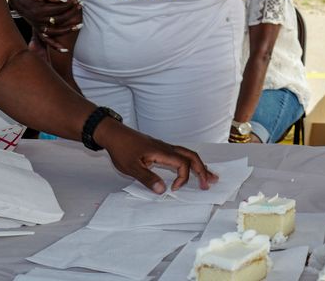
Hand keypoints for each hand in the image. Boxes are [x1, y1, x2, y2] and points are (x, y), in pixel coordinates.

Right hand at [10, 0, 82, 46]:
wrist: (17, 0)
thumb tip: (64, 0)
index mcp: (39, 10)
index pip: (59, 8)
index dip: (70, 4)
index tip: (78, 0)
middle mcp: (39, 21)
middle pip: (59, 19)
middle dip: (72, 12)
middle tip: (81, 5)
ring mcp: (38, 27)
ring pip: (56, 31)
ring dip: (68, 29)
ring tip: (80, 25)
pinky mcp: (38, 31)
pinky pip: (47, 41)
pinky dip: (55, 46)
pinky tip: (65, 50)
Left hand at [98, 121, 217, 194]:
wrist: (114, 134)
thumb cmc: (121, 149)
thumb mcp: (132, 167)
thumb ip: (148, 179)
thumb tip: (163, 190)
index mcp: (161, 152)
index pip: (182, 164)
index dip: (183, 178)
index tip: (173, 189)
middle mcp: (166, 148)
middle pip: (191, 156)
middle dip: (202, 170)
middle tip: (210, 183)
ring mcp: (164, 147)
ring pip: (187, 154)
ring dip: (199, 164)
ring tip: (208, 175)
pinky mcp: (160, 148)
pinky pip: (180, 154)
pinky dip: (189, 161)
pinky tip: (190, 167)